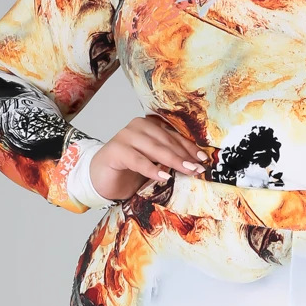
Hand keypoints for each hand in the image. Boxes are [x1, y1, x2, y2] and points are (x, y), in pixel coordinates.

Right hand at [89, 115, 209, 200]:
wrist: (101, 179)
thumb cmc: (130, 171)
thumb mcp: (154, 164)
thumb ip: (169, 159)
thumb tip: (195, 164)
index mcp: (149, 127)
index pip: (173, 136)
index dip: (189, 147)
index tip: (203, 159)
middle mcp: (138, 127)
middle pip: (166, 141)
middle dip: (184, 155)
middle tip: (198, 168)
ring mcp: (125, 136)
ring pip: (154, 148)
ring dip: (173, 160)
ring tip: (188, 171)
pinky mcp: (115, 150)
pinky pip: (137, 160)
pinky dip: (151, 169)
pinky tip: (164, 177)